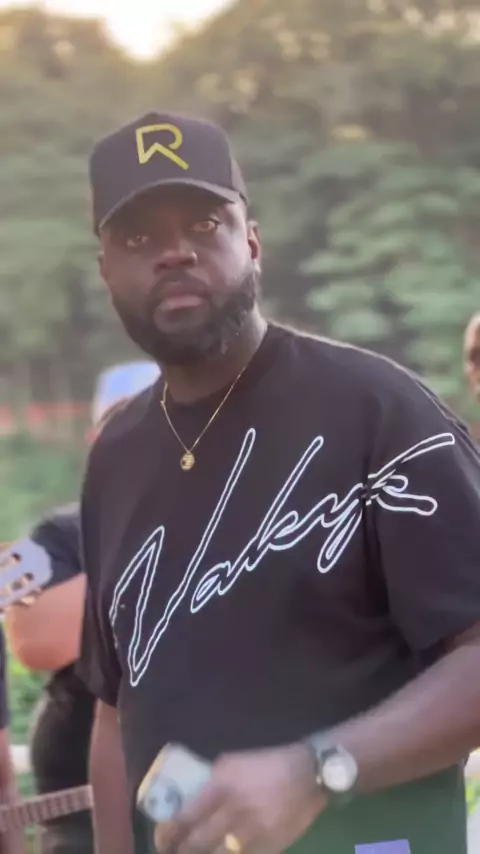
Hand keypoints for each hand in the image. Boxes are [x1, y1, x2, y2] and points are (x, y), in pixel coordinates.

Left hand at [154, 743, 327, 853]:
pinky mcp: (269, 848)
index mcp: (221, 787)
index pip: (185, 818)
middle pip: (197, 844)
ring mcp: (252, 834)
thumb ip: (210, 783)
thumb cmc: (266, 764)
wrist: (308, 776)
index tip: (161, 840)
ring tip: (196, 853)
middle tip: (174, 851)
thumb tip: (190, 802)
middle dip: (181, 851)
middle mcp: (233, 812)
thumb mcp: (231, 763)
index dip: (168, 834)